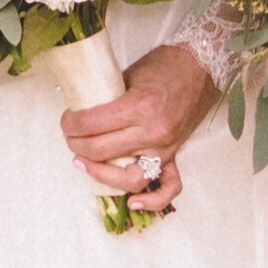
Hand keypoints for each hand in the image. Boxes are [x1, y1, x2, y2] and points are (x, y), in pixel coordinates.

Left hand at [60, 44, 219, 217]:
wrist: (200, 68)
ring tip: (83, 162)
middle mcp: (152, 132)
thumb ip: (107, 97)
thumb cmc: (165, 66)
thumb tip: (81, 111)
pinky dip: (151, 200)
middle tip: (69, 136)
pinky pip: (168, 187)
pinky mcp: (174, 155)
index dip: (70, 124)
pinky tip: (131, 202)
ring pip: (128, 177)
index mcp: (139, 106)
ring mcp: (165, 148)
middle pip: (101, 150)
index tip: (66, 120)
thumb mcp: (129, 74)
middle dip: (76, 144)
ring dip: (100, 173)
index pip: (92, 124)